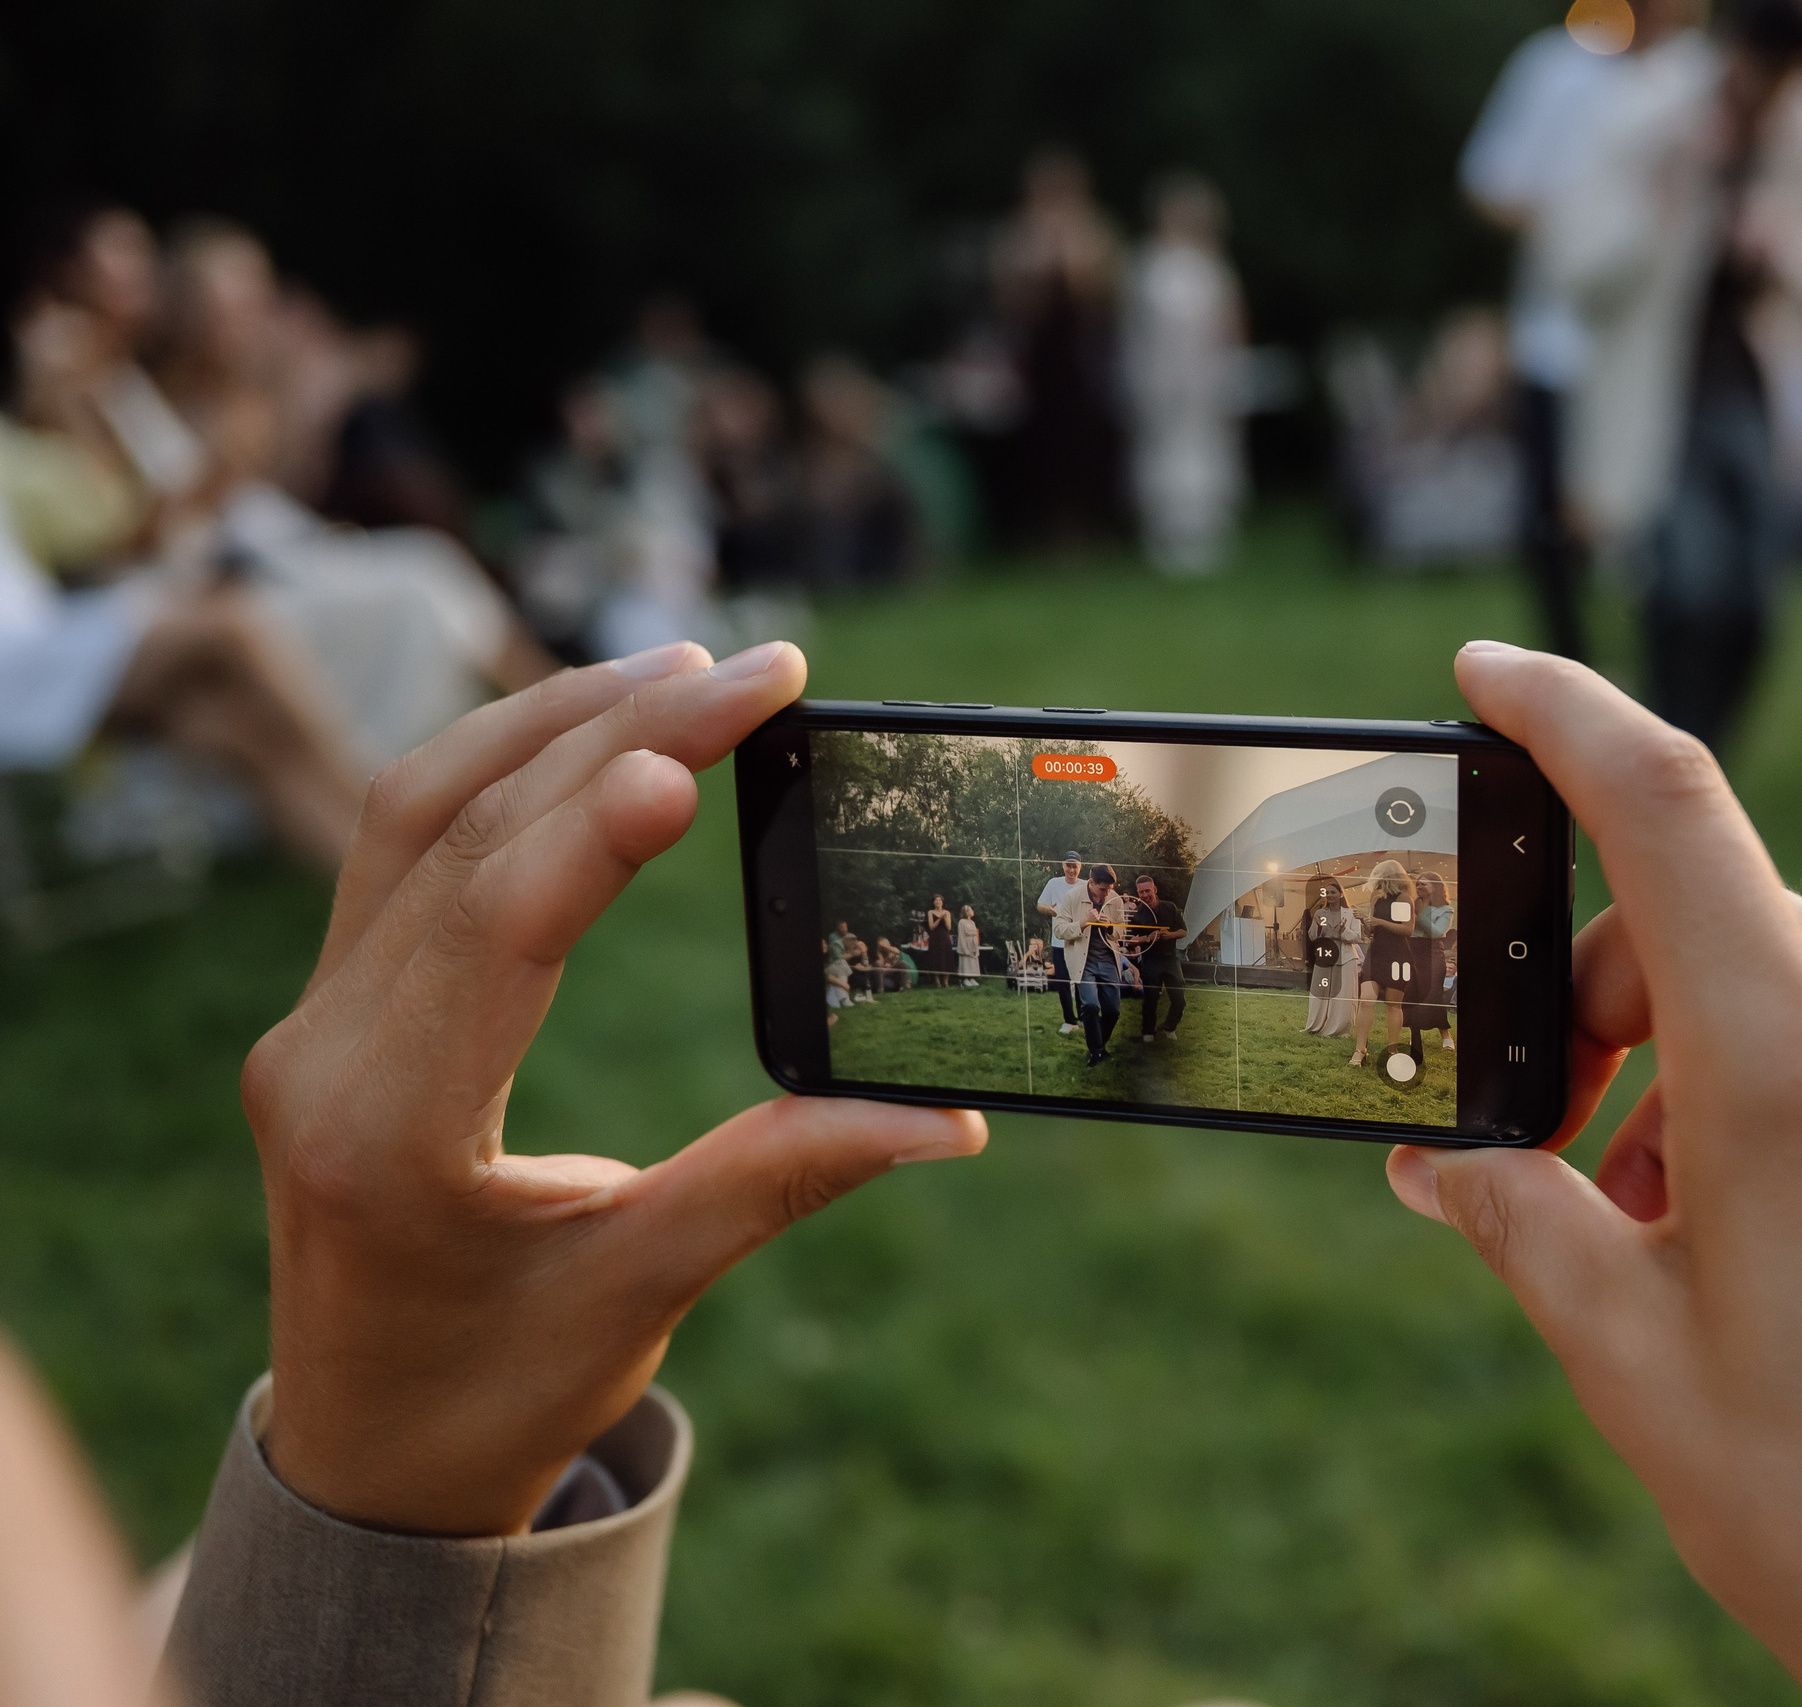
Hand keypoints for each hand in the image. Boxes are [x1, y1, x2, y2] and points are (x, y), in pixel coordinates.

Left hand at [245, 641, 984, 1536]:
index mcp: (385, 1133)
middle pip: (459, 834)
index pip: (487, 927)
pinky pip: (404, 845)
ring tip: (681, 668)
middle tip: (757, 671)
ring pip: (415, 813)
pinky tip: (592, 728)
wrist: (364, 1456)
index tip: (692, 749)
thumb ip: (782, 1180)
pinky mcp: (335, 1006)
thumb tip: (948, 1118)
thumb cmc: (498, 1391)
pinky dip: (502, 767)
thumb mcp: (645, 1290)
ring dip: (548, 721)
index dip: (590, 825)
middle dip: (614, 731)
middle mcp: (322, 1055)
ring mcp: (314, 1020)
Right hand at [1384, 645, 1801, 1705]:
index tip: (1490, 670)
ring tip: (1684, 1236)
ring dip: (1716, 1068)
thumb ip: (1518, 1221)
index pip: (1670, 809)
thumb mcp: (1633, 1369)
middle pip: (1723, 921)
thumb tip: (1436, 1160)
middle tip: (1567, 1150)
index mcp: (1801, 1072)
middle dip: (1615, 1002)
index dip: (1566, 711)